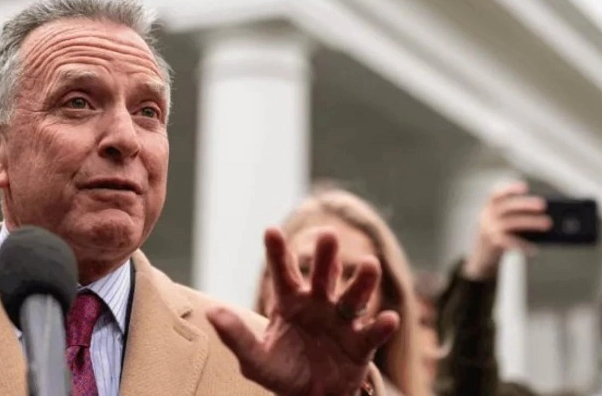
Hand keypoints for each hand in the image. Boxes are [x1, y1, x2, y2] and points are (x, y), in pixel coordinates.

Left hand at [207, 228, 398, 395]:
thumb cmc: (282, 371)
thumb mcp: (255, 358)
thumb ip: (235, 336)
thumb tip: (212, 312)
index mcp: (290, 301)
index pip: (284, 272)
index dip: (278, 252)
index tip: (270, 231)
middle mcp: (318, 304)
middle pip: (324, 276)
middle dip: (326, 256)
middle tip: (329, 235)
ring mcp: (341, 322)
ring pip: (353, 298)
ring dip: (362, 283)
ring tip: (370, 265)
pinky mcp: (361, 345)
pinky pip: (372, 334)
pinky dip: (381, 326)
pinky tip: (389, 318)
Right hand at [463, 182, 550, 279]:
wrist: (481, 256)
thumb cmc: (499, 235)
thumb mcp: (503, 222)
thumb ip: (517, 216)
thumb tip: (544, 215)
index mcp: (489, 208)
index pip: (496, 195)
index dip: (509, 189)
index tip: (525, 187)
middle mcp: (486, 216)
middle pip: (505, 206)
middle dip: (525, 204)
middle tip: (543, 205)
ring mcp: (488, 230)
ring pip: (510, 222)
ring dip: (530, 222)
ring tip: (547, 223)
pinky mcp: (492, 243)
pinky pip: (509, 242)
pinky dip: (522, 244)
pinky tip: (533, 249)